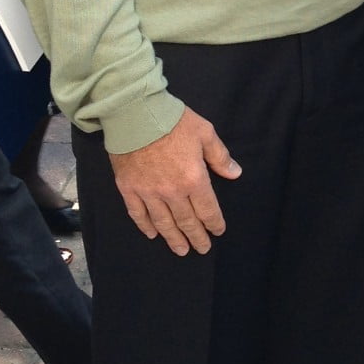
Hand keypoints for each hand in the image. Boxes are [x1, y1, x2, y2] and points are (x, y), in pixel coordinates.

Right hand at [109, 106, 240, 256]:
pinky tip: (153, 234)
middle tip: (202, 249)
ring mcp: (148, 193)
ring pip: (163, 223)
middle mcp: (172, 192)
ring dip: (174, 239)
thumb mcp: (205, 133)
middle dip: (197, 237)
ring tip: (181, 250)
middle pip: (187, 221)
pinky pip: (138, 214)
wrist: (134, 113)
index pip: (207, 210)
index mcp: (194, 179)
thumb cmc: (173, 120)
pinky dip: (146, 226)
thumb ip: (219, 156)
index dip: (214, 223)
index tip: (218, 231)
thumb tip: (235, 173)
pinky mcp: (129, 189)